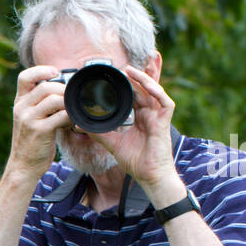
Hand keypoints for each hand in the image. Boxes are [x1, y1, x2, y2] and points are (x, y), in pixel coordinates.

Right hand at [8, 65, 70, 179]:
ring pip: (54, 99)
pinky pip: (60, 115)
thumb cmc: (32, 142)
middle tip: (72, 98)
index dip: (41, 70)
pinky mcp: (39, 131)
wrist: (23, 166)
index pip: (24, 77)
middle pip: (45, 86)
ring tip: (72, 112)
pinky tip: (71, 122)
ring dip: (68, 103)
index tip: (55, 72)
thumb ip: (41, 104)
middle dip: (63, 89)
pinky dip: (70, 116)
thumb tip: (64, 91)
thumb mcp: (30, 119)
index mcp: (19, 103)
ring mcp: (29, 119)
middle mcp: (21, 108)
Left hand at [90, 64, 177, 190]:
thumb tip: (80, 124)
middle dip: (132, 78)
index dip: (124, 86)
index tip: (110, 78)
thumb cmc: (135, 161)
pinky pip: (164, 101)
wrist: (149, 176)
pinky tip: (145, 85)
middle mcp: (149, 114)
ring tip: (129, 70)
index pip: (132, 96)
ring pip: (153, 91)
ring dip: (142, 79)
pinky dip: (156, 91)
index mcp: (139, 118)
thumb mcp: (112, 144)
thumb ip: (99, 133)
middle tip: (118, 69)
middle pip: (142, 90)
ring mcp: (157, 116)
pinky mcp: (165, 121)